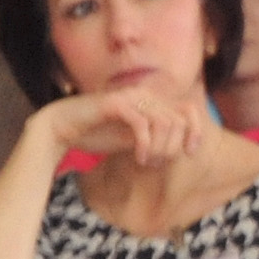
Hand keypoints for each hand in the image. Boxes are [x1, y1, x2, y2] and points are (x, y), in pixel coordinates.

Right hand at [30, 75, 211, 177]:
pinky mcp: (116, 103)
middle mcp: (144, 95)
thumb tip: (177, 149)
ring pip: (164, 123)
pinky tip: (138, 158)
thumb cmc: (96, 133)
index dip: (195, 131)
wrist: (62, 128)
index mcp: (151, 101)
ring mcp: (130, 97)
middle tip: (156, 163)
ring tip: (147, 161)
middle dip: (172, 148)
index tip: (190, 153)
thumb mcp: (132, 139)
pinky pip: (142, 124)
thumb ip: (153, 139)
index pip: (189, 110)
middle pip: (178, 121)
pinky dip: (145, 145)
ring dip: (159, 148)